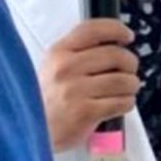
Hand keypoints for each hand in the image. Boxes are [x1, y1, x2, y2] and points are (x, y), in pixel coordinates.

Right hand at [39, 18, 139, 152]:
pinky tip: (119, 104)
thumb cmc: (44, 101)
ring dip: (131, 85)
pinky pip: (122, 102)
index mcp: (58, 52)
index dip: (117, 30)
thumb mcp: (52, 67)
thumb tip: (113, 45)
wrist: (29, 130)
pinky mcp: (85, 112)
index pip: (94, 29)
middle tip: (129, 70)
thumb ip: (78, 53)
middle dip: (130, 63)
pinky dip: (127, 102)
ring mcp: (76, 90)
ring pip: (124, 80)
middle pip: (116, 54)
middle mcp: (66, 68)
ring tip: (124, 90)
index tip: (127, 36)